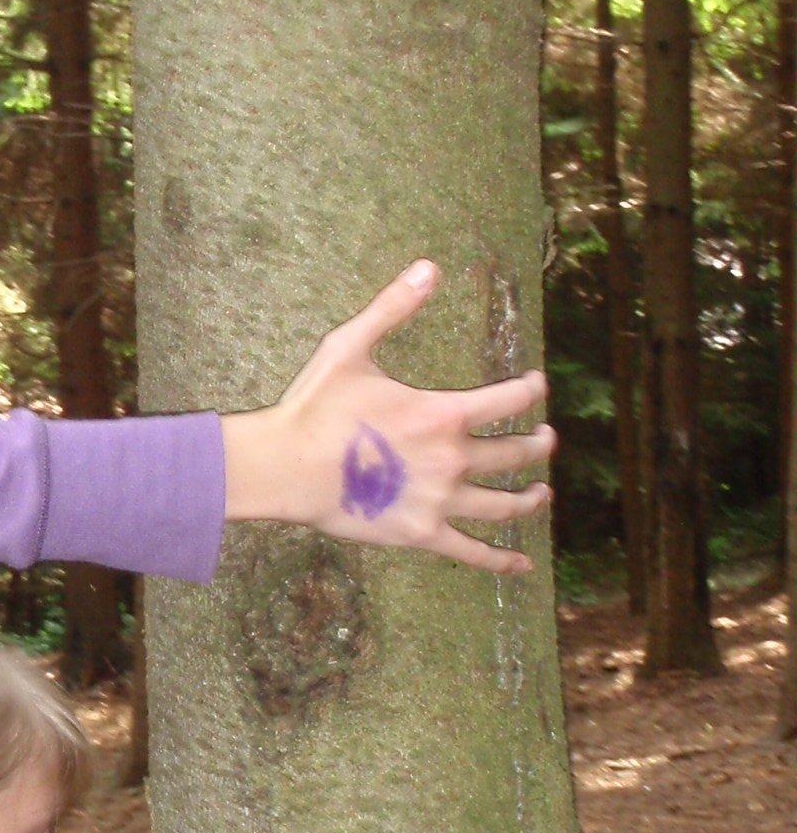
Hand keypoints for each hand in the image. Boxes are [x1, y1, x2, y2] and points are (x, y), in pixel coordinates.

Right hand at [219, 260, 555, 573]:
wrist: (286, 467)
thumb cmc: (315, 406)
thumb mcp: (351, 347)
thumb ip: (393, 307)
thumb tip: (428, 266)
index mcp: (443, 414)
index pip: (508, 401)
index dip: (530, 390)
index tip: (536, 385)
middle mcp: (453, 459)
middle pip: (515, 453)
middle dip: (537, 444)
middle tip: (545, 439)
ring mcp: (441, 500)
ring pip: (505, 504)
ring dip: (530, 497)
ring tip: (542, 493)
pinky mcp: (423, 533)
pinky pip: (472, 551)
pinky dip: (500, 561)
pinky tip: (521, 566)